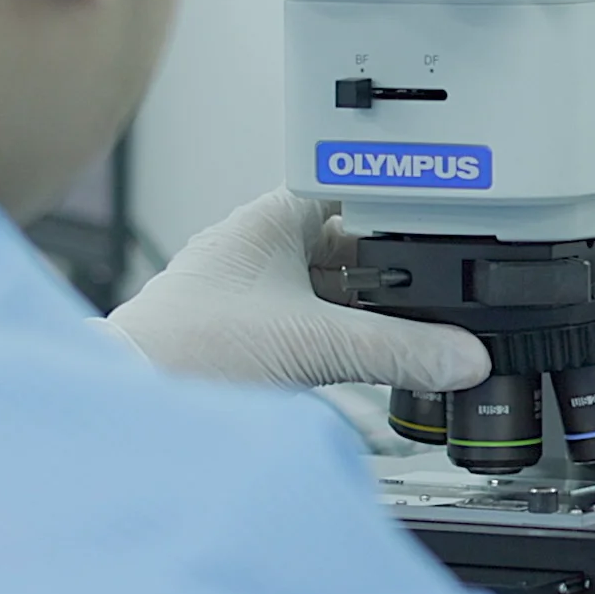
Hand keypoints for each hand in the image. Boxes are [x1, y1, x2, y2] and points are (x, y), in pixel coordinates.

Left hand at [103, 190, 486, 392]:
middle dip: (391, 279)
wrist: (131, 400)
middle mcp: (257, 247)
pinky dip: (336, 344)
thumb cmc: (188, 348)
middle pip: (348, 250)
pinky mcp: (238, 333)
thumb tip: (462, 355)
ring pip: (326, 293)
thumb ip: (398, 351)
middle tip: (437, 299)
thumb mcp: (315, 344)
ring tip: (407, 339)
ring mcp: (245, 290)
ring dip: (363, 318)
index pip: (355, 193)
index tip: (444, 227)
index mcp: (272, 219)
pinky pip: (305, 327)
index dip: (400, 211)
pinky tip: (359, 369)